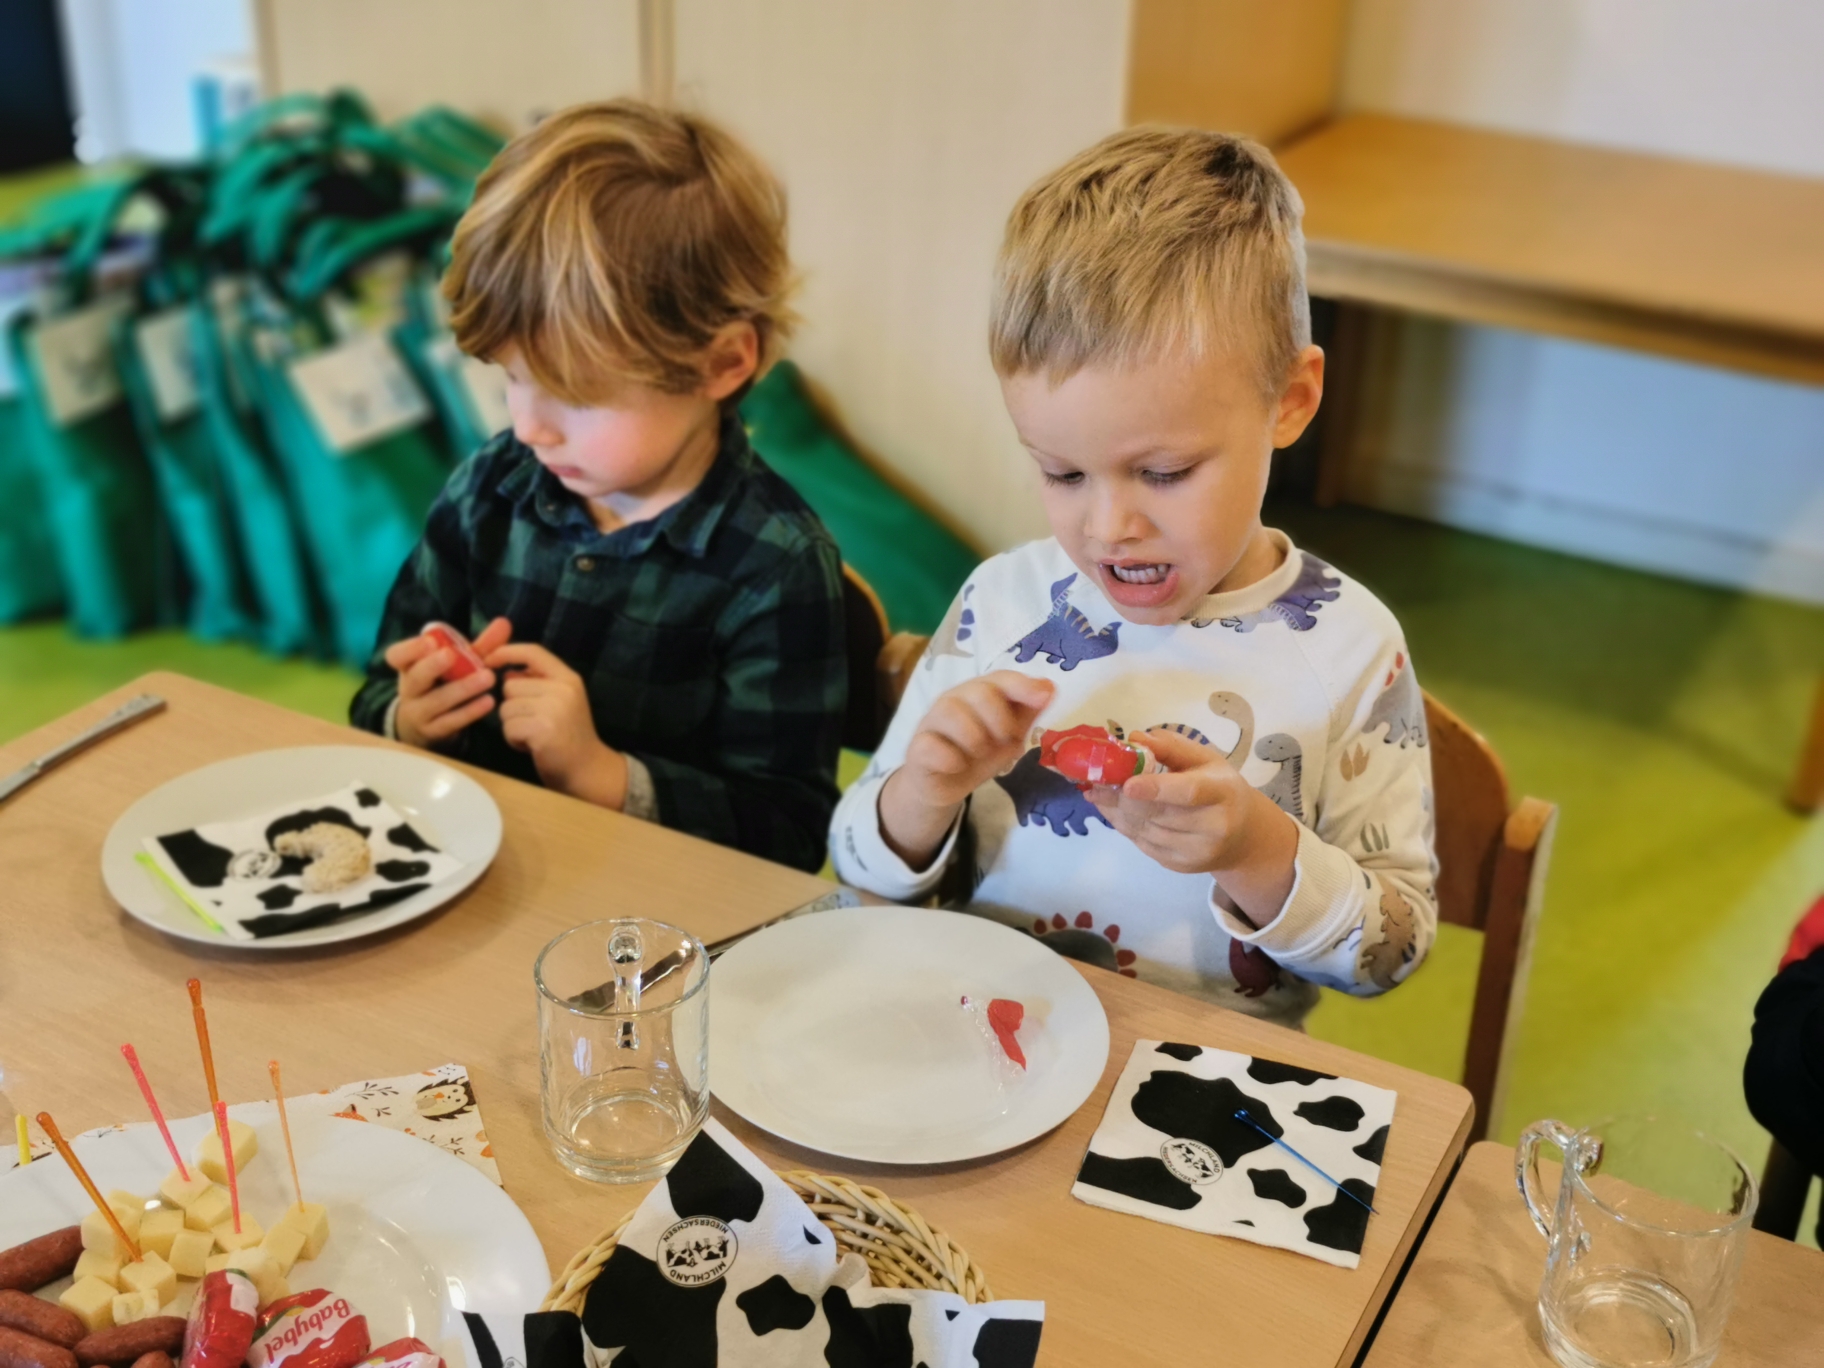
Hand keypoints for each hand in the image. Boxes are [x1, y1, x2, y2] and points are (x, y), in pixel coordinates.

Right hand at [386, 617, 511, 748]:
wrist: (425, 726)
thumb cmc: (443, 684)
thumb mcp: (457, 664)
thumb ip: (480, 645)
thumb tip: (504, 623)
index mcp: (409, 666)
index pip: (397, 656)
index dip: (411, 648)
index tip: (430, 641)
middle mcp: (410, 689)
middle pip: (416, 678)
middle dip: (432, 666)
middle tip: (450, 655)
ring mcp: (419, 712)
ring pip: (437, 701)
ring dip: (463, 688)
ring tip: (488, 678)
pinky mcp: (433, 731)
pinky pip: (451, 721)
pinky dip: (470, 711)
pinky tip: (488, 702)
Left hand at [486, 642, 627, 807]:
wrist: (587, 768)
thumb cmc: (570, 734)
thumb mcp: (561, 700)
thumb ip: (538, 682)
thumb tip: (506, 673)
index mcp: (568, 678)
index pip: (533, 652)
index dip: (507, 652)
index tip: (489, 659)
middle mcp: (562, 689)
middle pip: (510, 685)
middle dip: (512, 705)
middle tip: (532, 721)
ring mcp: (553, 709)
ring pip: (505, 707)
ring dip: (512, 724)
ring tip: (532, 734)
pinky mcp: (542, 730)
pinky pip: (508, 727)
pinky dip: (514, 739)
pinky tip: (531, 745)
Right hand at [878, 671, 1054, 867]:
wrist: (943, 784)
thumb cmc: (978, 752)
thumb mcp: (1009, 733)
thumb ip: (1028, 711)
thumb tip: (1050, 687)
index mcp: (977, 692)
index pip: (1000, 678)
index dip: (1022, 685)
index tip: (1044, 697)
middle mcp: (953, 700)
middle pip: (978, 691)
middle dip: (1000, 720)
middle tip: (1004, 741)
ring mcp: (931, 722)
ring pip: (951, 712)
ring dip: (975, 739)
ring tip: (979, 754)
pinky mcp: (917, 748)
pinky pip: (932, 745)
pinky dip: (951, 758)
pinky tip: (958, 765)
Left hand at [1086, 728, 1298, 917]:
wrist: (1242, 837)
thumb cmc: (1220, 790)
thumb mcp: (1206, 760)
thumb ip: (1171, 747)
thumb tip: (1135, 738)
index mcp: (1221, 792)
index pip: (1188, 792)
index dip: (1155, 788)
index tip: (1126, 784)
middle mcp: (1212, 827)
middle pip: (1157, 813)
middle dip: (1120, 797)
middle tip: (1094, 780)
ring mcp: (1196, 852)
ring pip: (1143, 830)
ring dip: (1115, 811)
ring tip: (1097, 792)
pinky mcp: (1180, 866)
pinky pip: (1141, 844)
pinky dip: (1122, 825)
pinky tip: (1111, 810)